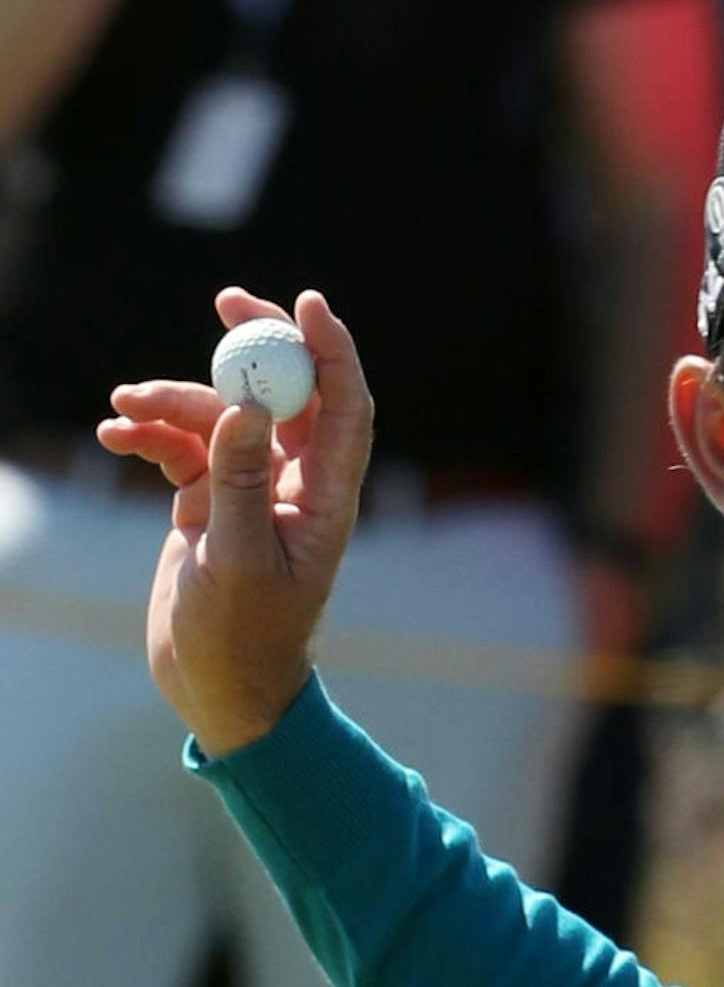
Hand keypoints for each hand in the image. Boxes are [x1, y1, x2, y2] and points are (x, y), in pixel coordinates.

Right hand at [99, 287, 372, 755]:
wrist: (217, 686)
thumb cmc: (243, 637)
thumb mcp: (238, 559)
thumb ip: (240, 483)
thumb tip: (249, 408)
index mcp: (326, 499)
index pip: (344, 409)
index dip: (332, 353)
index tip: (305, 304)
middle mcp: (296, 485)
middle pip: (287, 395)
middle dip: (257, 346)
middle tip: (225, 300)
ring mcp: (250, 488)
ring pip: (222, 417)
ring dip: (175, 400)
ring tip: (125, 404)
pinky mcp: (208, 500)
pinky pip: (183, 447)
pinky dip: (151, 434)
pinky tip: (116, 433)